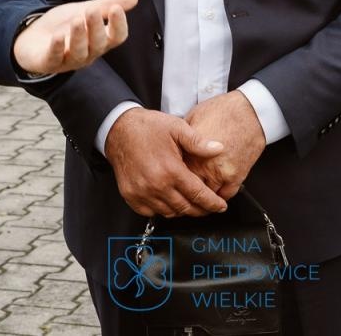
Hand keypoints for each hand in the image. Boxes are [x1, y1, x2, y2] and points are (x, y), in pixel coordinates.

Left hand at [14, 0, 138, 75]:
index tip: (116, 8)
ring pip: (78, 53)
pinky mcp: (49, 62)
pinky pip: (54, 58)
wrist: (34, 37)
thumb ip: (106, 5)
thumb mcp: (85, 11)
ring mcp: (68, 60)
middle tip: (92, 9)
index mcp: (100, 41)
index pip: (116, 37)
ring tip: (77, 19)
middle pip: (98, 44)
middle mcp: (88, 53)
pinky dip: (56, 47)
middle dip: (96, 27)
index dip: (118, 25)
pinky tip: (57, 36)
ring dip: (79, 37)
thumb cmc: (65, 26)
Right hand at [103, 108, 228, 217]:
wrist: (119, 129)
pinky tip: (170, 201)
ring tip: (192, 204)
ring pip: (169, 213)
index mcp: (171, 170)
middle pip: (185, 208)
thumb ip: (198, 142)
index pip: (198, 194)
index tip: (221, 206)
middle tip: (209, 207)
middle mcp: (156, 186)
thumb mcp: (177, 127)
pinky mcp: (131, 196)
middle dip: (201, 210)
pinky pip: (151, 212)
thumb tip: (219, 149)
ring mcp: (142, 193)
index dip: (212, 203)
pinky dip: (163, 210)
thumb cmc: (148, 127)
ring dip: (183, 211)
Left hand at [184, 91, 266, 199]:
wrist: (251, 111)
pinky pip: (226, 195)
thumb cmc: (224, 110)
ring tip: (198, 193)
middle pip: (190, 187)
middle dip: (186, 187)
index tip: (172, 174)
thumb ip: (184, 137)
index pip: (177, 173)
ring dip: (202, 195)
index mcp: (193, 151)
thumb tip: (174, 144)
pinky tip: (215, 193)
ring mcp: (222, 173)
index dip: (174, 174)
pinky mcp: (237, 176)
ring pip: (207, 195)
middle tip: (183, 187)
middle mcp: (206, 165)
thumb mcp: (194, 116)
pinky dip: (219, 197)